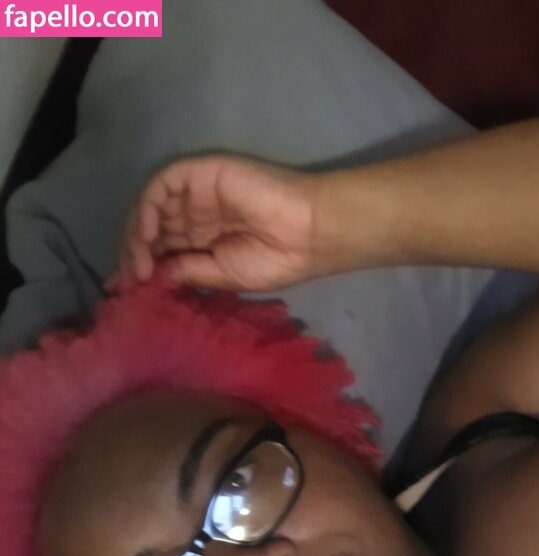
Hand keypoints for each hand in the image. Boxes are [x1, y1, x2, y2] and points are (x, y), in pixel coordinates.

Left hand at [116, 154, 322, 291]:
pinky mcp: (198, 174)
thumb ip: (188, 271)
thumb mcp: (223, 277)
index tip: (125, 292)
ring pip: (151, 209)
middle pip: (151, 229)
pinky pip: (161, 188)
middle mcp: (194, 216)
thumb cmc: (275, 260)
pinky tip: (146, 236)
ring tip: (138, 265)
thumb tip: (153, 276)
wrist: (306, 235)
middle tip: (126, 281)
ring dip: (137, 236)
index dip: (140, 268)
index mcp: (203, 240)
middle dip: (133, 254)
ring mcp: (195, 194)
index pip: (162, 250)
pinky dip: (147, 210)